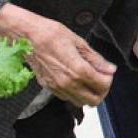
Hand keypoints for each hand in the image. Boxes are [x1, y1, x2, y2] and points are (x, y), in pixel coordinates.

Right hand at [0, 3, 115, 106]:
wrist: (27, 37)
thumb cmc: (52, 34)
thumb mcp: (79, 42)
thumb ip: (96, 59)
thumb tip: (110, 69)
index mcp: (78, 70)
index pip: (102, 85)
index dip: (109, 79)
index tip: (107, 71)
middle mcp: (68, 83)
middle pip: (94, 100)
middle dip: (102, 91)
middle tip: (101, 79)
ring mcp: (57, 87)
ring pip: (80, 103)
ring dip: (89, 95)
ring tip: (90, 80)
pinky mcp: (48, 87)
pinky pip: (67, 98)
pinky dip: (76, 94)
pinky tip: (76, 81)